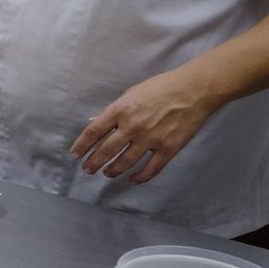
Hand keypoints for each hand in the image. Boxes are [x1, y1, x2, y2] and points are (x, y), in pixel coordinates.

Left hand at [69, 68, 221, 184]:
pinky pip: (151, 168)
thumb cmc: (161, 88)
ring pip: (126, 162)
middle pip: (106, 150)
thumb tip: (94, 121)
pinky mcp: (168, 148)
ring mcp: (151, 139)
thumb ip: (113, 110)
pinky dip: (141, 177)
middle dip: (94, 162)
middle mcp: (132, 126)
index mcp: (121, 110)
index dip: (82, 145)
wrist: (193, 90)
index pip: (94, 131)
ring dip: (113, 170)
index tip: (75, 155)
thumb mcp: (131, 93)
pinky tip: (133, 179)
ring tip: (107, 173)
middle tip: (87, 169)